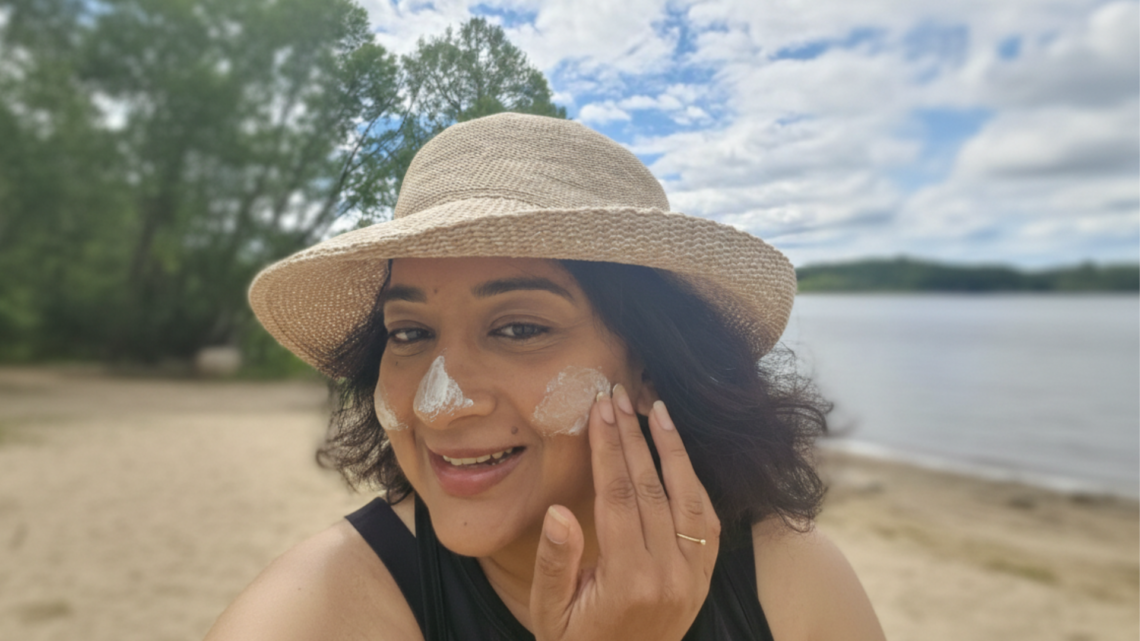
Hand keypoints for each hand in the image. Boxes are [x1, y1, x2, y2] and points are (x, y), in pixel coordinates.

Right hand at [529, 384, 720, 640]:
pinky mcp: (704, 578)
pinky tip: (679, 454)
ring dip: (672, 449)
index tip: (599, 410)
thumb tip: (559, 511)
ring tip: (656, 408)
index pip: (618, 497)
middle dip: (633, 436)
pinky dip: (695, 483)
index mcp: (627, 581)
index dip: (608, 449)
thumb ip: (554, 563)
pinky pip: (707, 522)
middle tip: (619, 396)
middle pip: (651, 488)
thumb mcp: (550, 612)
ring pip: (688, 497)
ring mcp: (693, 577)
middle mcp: (669, 575)